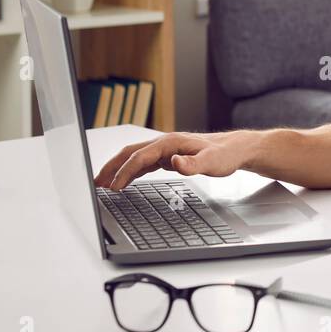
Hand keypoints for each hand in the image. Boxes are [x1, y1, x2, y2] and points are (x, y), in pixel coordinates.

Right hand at [93, 132, 251, 189]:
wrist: (234, 149)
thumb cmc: (224, 155)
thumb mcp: (211, 162)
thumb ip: (192, 164)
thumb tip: (174, 162)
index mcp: (170, 142)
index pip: (140, 157)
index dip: (124, 172)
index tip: (113, 188)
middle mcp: (164, 143)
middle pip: (130, 154)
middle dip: (111, 168)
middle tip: (96, 184)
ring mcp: (165, 150)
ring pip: (134, 158)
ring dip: (118, 169)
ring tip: (103, 184)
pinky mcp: (168, 157)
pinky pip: (143, 163)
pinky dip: (131, 171)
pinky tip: (124, 182)